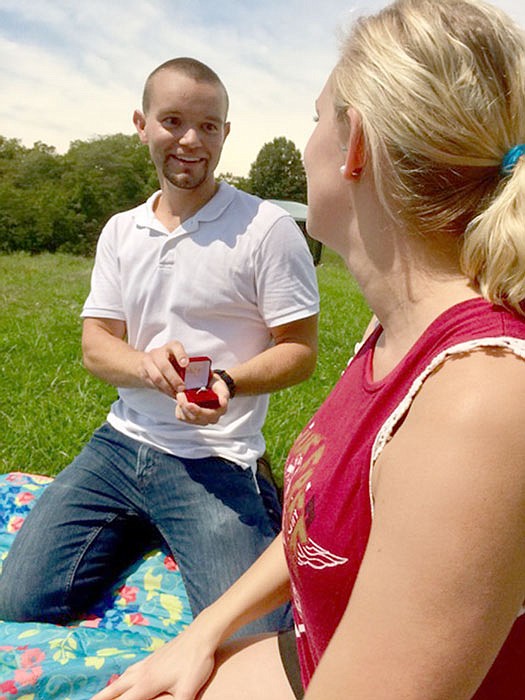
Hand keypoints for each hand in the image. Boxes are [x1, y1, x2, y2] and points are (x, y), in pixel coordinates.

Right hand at [90, 624, 216, 699]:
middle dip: (99, 699)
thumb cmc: (196, 662)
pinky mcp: (153, 657)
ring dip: (108, 689)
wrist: (201, 634)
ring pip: (121, 678)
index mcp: (146, 684)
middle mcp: (141, 672)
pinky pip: (130, 670)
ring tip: (99, 697)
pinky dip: (121, 678)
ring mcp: (146, 662)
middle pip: (113, 690)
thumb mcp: (188, 691)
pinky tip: (125, 678)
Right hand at [139, 341, 188, 397]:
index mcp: (171, 347)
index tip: (186, 364)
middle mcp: (158, 353)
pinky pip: (153, 384)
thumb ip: (184, 365)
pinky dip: (163, 391)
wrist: (143, 362)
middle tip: (182, 388)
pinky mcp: (143, 373)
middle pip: (164, 366)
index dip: (181, 355)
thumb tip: (200, 378)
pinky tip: (170, 394)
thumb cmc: (166, 360)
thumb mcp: (175, 358)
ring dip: (168, 387)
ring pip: (157, 377)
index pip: (175, 347)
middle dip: (174, 379)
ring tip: (176, 393)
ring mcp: (148, 363)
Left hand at [175, 376, 228, 424]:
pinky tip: (181, 402)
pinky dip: (179, 409)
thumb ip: (223, 394)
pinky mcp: (192, 419)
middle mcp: (211, 418)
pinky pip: (182, 417)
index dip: (197, 411)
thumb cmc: (216, 387)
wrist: (212, 388)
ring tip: (180, 395)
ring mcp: (202, 420)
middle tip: (180, 394)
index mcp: (220, 410)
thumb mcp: (221, 387)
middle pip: (196, 418)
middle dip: (186, 407)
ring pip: (188, 418)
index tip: (189, 404)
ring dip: (181, 407)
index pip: (208, 415)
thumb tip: (223, 403)